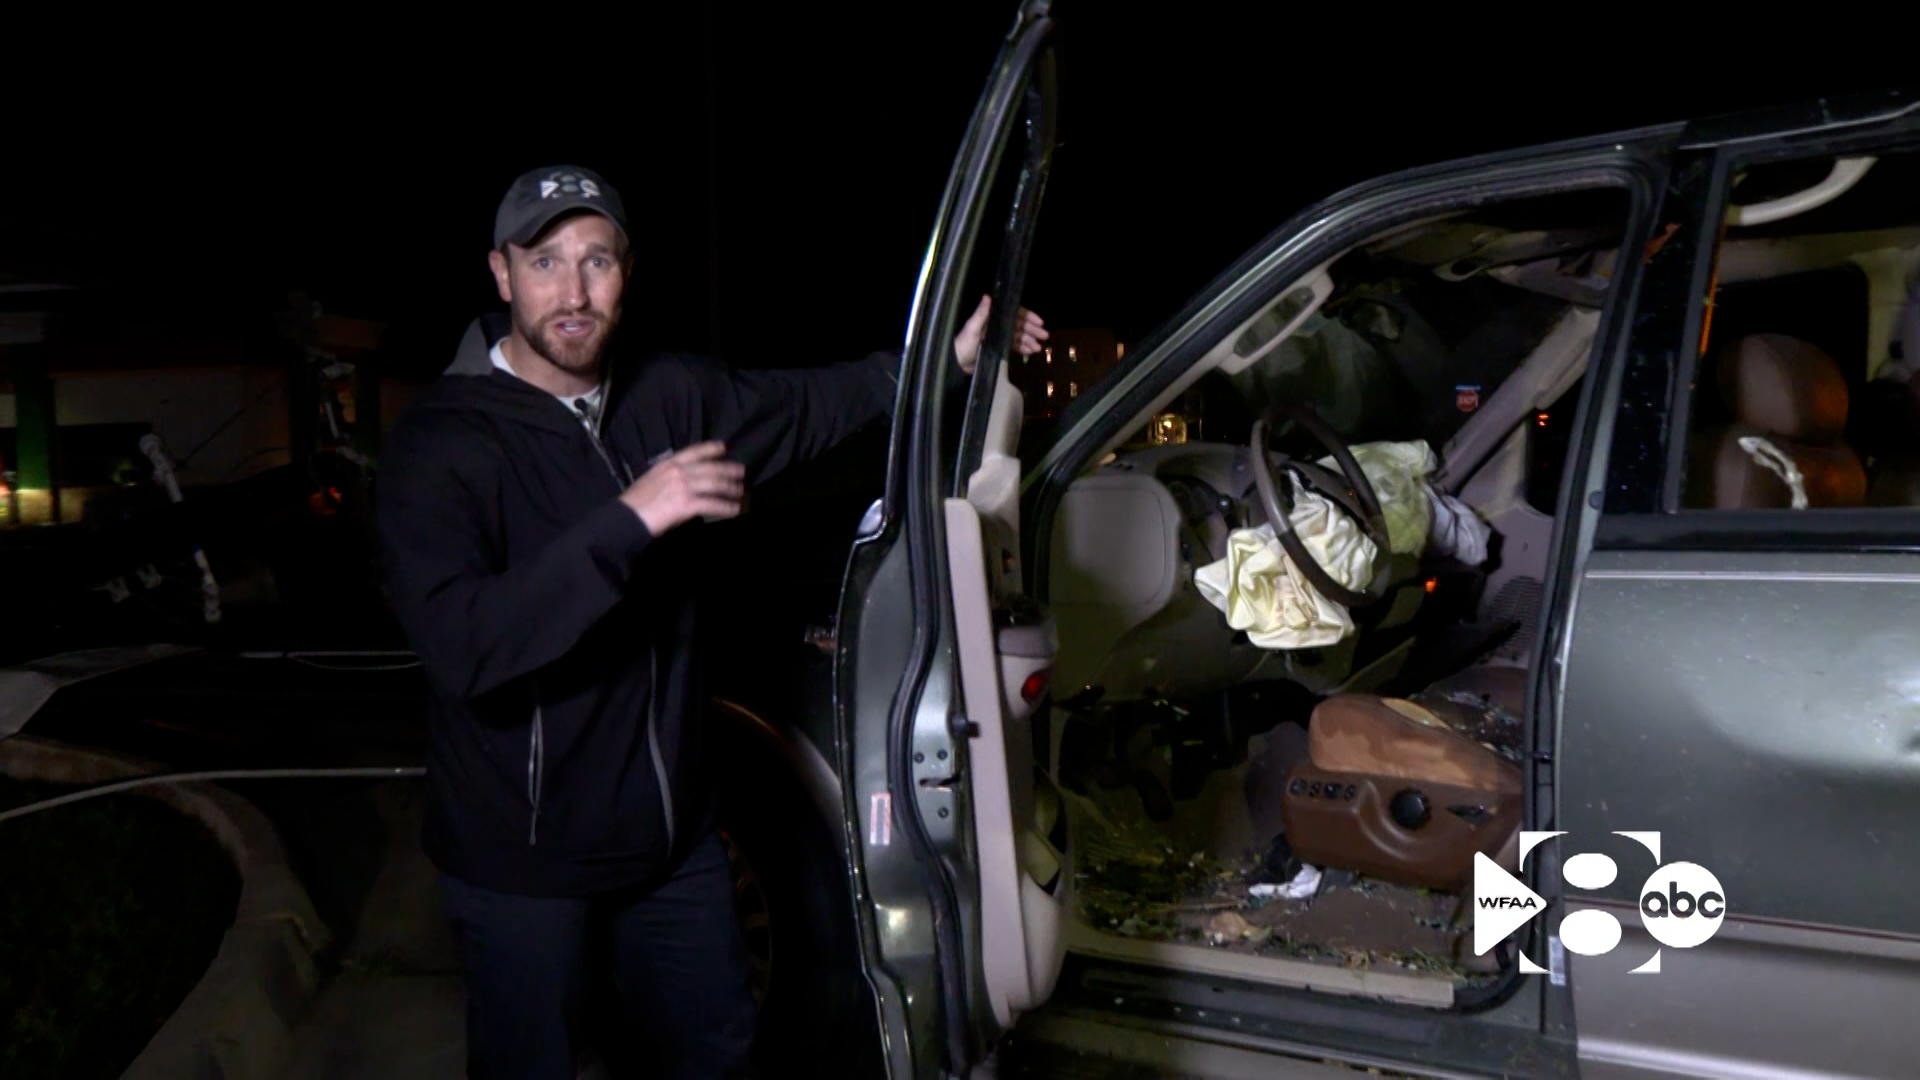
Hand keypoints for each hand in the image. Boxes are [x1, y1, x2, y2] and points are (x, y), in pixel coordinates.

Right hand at [620, 442, 745, 534]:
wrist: (626, 518)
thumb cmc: (636, 503)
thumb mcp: (653, 480)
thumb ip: (671, 478)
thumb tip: (688, 483)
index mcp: (668, 464)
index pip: (694, 451)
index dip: (710, 448)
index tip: (723, 447)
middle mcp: (678, 472)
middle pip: (710, 468)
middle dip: (728, 470)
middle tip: (741, 472)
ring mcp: (683, 487)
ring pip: (715, 484)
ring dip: (731, 488)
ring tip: (740, 492)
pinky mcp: (686, 504)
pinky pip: (712, 504)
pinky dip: (726, 507)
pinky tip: (734, 510)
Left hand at [953, 294, 1048, 375]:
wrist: (956, 364)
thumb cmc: (963, 344)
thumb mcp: (972, 328)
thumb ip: (981, 314)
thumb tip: (988, 296)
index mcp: (991, 317)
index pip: (1013, 313)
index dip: (1027, 316)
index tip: (1039, 321)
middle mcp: (996, 325)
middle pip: (1018, 325)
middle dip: (1032, 330)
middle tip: (1044, 336)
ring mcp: (998, 337)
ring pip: (1018, 336)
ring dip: (1029, 340)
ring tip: (1038, 347)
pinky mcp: (998, 348)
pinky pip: (1013, 346)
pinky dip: (1022, 348)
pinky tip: (1030, 352)